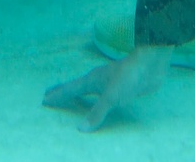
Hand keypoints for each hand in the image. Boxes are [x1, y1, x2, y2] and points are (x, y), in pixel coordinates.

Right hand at [43, 44, 171, 131]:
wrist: (150, 66)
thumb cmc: (128, 77)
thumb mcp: (111, 97)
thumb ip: (97, 112)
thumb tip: (80, 129)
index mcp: (92, 80)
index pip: (70, 89)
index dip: (57, 95)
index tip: (44, 99)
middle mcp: (98, 81)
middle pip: (76, 87)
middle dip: (63, 92)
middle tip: (49, 94)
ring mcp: (109, 84)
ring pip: (88, 91)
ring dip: (77, 96)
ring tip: (70, 100)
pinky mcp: (120, 89)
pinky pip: (100, 98)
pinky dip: (93, 102)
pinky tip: (97, 104)